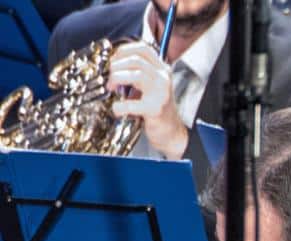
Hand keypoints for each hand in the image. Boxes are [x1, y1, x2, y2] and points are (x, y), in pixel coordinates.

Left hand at [106, 41, 188, 158]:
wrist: (172, 133)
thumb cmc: (158, 109)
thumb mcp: (150, 84)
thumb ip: (136, 72)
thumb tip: (112, 63)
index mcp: (162, 70)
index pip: (143, 49)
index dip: (124, 50)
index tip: (113, 59)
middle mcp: (164, 78)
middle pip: (136, 59)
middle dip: (116, 66)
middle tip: (109, 77)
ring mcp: (161, 93)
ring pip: (136, 74)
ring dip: (117, 78)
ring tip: (112, 88)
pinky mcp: (156, 109)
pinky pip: (132, 103)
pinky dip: (119, 106)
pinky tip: (117, 109)